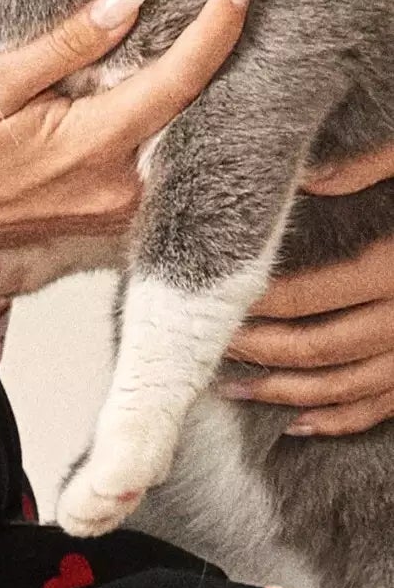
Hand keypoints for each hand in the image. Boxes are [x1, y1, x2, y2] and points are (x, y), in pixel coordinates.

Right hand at [0, 0, 252, 273]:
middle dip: (221, 55)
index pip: (177, 81)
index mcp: (94, 147)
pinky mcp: (114, 216)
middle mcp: (122, 187)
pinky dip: (173, 121)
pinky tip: (168, 84)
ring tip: (210, 32)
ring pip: (183, 139)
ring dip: (199, 89)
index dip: (215, 31)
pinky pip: (162, 161)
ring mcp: (121, 209)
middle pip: (196, 113)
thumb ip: (66, 45)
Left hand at [222, 140, 393, 434]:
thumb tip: (305, 175)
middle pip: (318, 348)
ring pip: (343, 387)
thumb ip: (370, 165)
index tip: (217, 298)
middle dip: (259, 351)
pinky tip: (296, 422)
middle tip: (212, 343)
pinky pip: (379, 409)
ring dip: (284, 393)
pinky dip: (337, 421)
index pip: (309, 296)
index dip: (258, 303)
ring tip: (233, 387)